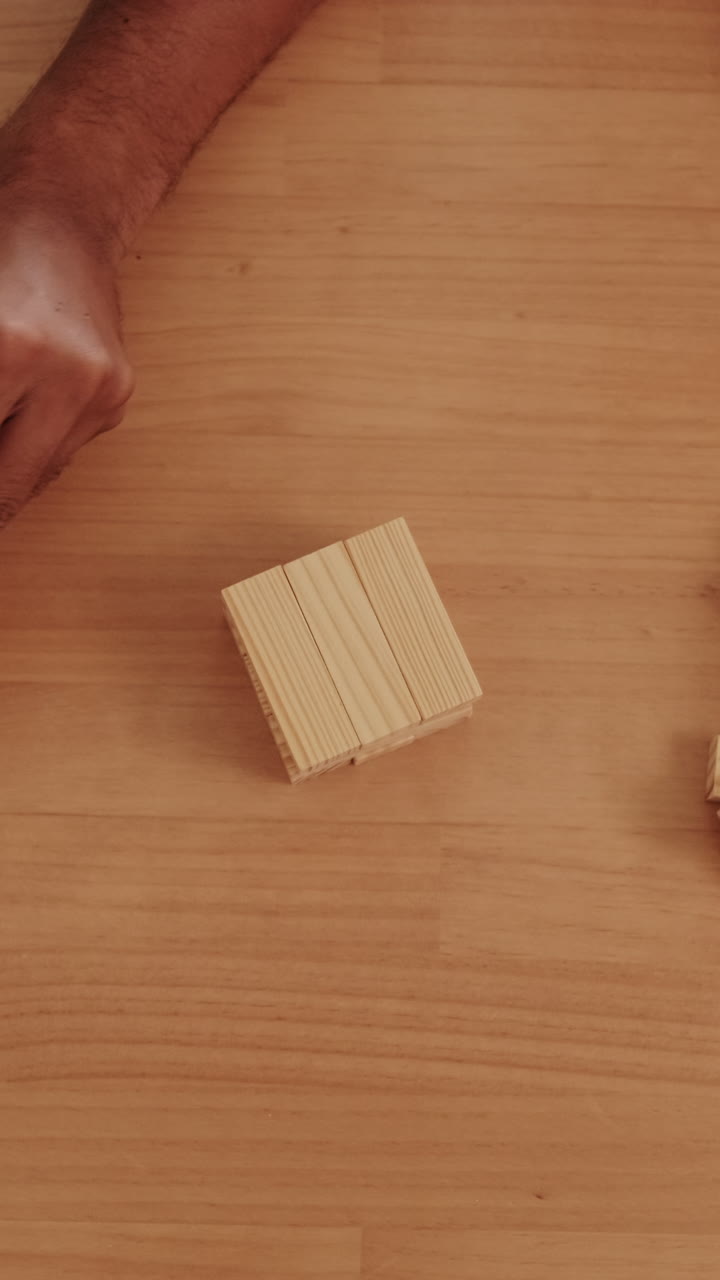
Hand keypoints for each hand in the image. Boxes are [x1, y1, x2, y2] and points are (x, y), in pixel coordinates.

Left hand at [0, 205, 133, 527]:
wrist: (63, 220)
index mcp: (12, 347)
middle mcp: (68, 377)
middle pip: (7, 486)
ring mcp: (102, 392)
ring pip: (33, 478)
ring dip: (3, 480)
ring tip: (1, 454)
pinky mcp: (117, 399)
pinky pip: (58, 454)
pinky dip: (23, 455)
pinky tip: (11, 436)